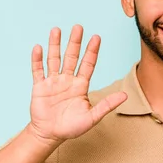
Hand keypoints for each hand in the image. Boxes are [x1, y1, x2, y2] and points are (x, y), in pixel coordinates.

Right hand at [28, 25, 126, 142]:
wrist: (50, 135)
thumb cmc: (72, 127)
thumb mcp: (92, 117)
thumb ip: (107, 105)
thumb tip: (125, 96)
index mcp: (80, 85)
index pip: (88, 64)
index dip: (92, 51)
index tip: (96, 37)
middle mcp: (67, 80)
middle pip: (71, 57)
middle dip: (75, 42)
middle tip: (78, 27)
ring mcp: (53, 82)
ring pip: (54, 59)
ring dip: (55, 45)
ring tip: (56, 30)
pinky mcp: (40, 87)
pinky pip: (38, 71)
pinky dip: (37, 60)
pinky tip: (38, 47)